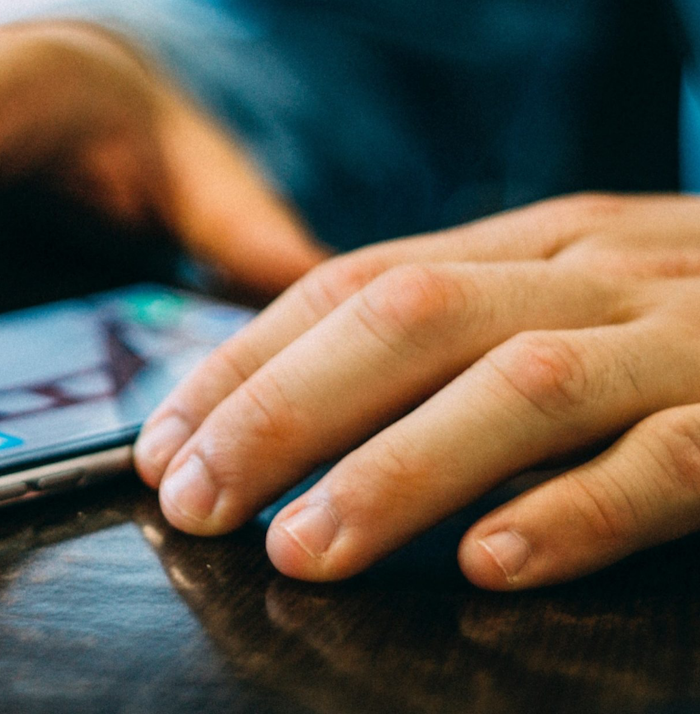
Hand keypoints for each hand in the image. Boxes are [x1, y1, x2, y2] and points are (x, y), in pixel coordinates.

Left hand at [135, 193, 699, 589]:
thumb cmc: (682, 319)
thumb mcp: (559, 292)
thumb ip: (447, 328)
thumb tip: (282, 400)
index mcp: (522, 245)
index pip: (347, 285)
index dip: (242, 362)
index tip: (162, 444)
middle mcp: (586, 272)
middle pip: (404, 321)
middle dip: (280, 410)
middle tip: (195, 501)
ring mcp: (678, 339)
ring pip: (519, 384)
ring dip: (397, 468)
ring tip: (302, 549)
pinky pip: (671, 460)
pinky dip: (577, 510)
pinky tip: (493, 563)